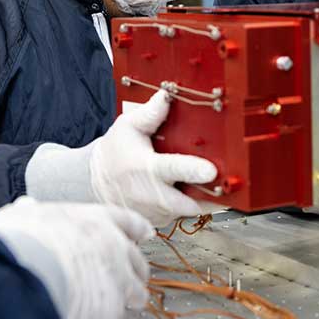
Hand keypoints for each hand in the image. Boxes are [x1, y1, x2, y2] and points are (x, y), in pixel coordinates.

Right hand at [0, 196, 154, 318]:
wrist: (25, 277)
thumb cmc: (19, 243)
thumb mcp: (23, 218)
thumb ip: (31, 213)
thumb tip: (27, 206)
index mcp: (97, 221)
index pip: (128, 222)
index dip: (137, 229)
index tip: (146, 233)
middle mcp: (115, 247)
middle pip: (138, 260)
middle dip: (135, 270)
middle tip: (130, 278)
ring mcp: (118, 279)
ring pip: (136, 291)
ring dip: (129, 297)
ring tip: (120, 303)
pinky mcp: (112, 309)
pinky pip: (113, 316)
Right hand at [90, 90, 217, 226]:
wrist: (95, 181)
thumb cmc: (115, 151)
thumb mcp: (127, 127)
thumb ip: (150, 114)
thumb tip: (167, 96)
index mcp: (146, 168)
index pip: (172, 170)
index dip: (193, 171)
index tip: (211, 171)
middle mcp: (151, 195)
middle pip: (186, 202)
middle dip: (208, 196)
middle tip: (224, 185)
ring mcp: (154, 212)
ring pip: (187, 210)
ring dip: (201, 200)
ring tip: (208, 186)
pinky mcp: (158, 222)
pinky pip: (181, 216)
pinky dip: (188, 205)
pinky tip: (189, 192)